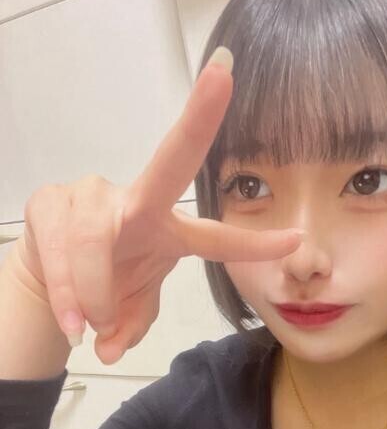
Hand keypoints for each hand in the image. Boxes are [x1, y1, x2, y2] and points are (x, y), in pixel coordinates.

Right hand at [18, 48, 303, 363]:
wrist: (49, 275)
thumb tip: (113, 352)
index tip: (296, 240)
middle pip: (170, 163)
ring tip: (86, 326)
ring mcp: (95, 196)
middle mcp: (139, 204)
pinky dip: (66, 290)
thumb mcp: (128, 313)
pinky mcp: (53, 200)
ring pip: (97, 239)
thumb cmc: (104, 285)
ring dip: (94, 292)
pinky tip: (69, 317)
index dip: (254, 242)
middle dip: (198, 120)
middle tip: (223, 76)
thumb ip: (131, 328)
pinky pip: (63, 248)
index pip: (216, 237)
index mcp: (169, 233)